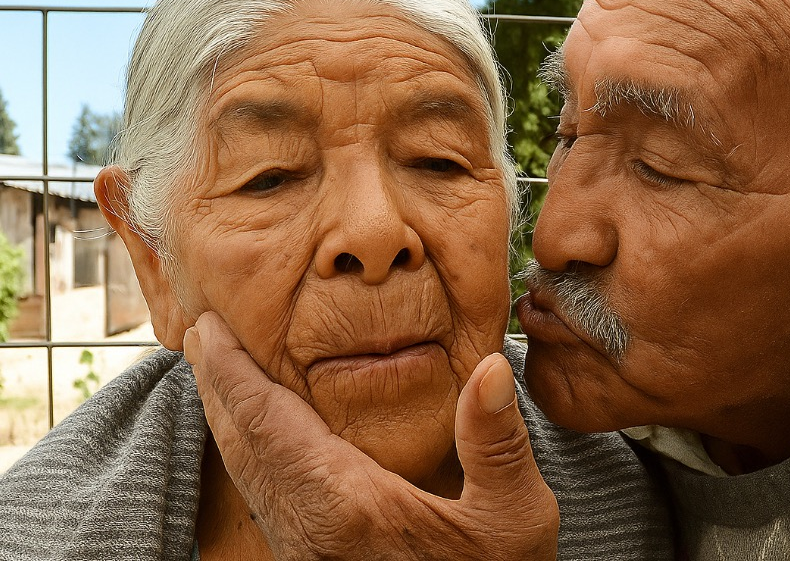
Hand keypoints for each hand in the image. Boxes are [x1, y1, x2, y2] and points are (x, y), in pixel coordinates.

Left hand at [183, 312, 558, 559]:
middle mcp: (311, 527)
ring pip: (248, 473)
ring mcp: (307, 548)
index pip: (271, 424)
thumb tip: (490, 366)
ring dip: (229, 418)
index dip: (235, 373)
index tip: (210, 328)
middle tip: (200, 336)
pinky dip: (251, 450)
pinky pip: (265, 493)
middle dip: (218, 386)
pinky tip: (262, 438)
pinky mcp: (316, 560)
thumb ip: (497, 443)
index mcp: (348, 504)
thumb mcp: (513, 519)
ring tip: (220, 375)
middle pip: (243, 445)